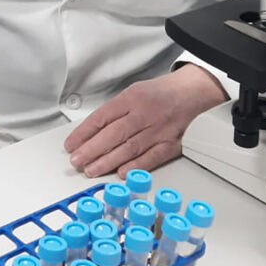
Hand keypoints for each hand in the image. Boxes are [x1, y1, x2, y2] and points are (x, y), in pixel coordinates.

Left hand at [64, 65, 226, 177]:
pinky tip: (121, 174)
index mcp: (132, 98)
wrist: (194, 92)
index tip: (71, 144)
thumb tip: (93, 131)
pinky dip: (136, 167)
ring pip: (129, 148)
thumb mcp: (134, 91)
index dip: (84, 133)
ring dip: (107, 162)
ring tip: (91, 170)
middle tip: (76, 161)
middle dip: (91, 150)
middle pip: (113, 134)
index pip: (102, 117)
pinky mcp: (171, 143)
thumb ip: (116, 111)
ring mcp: (158, 129)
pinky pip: (151, 157)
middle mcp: (144, 114)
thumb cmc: (162, 93)